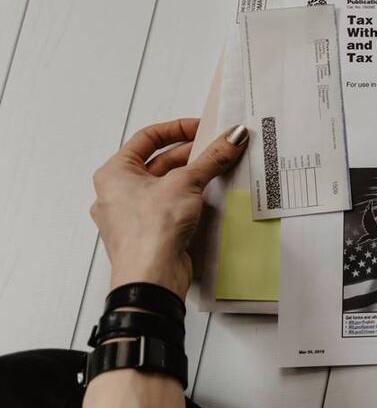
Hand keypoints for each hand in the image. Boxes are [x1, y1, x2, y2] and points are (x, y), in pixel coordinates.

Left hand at [90, 118, 247, 298]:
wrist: (150, 279)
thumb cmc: (149, 233)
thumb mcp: (186, 183)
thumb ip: (212, 158)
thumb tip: (231, 138)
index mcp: (114, 173)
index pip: (147, 138)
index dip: (177, 129)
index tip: (203, 128)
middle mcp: (118, 193)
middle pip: (159, 162)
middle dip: (191, 155)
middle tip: (218, 149)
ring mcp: (133, 215)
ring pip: (166, 186)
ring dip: (192, 177)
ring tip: (218, 170)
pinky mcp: (150, 234)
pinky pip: (171, 207)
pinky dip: (190, 199)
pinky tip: (209, 198)